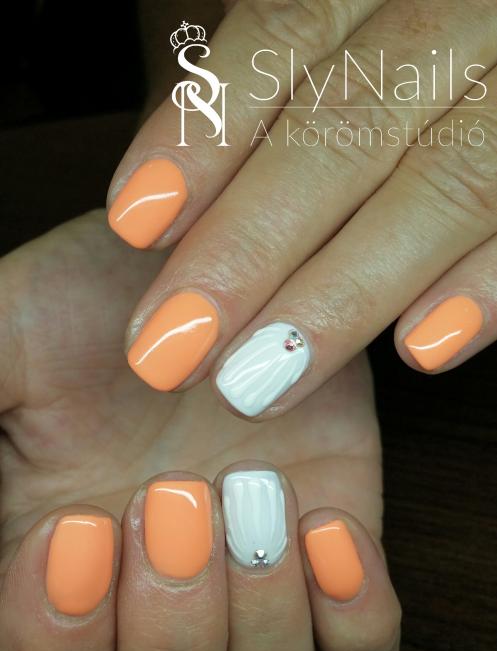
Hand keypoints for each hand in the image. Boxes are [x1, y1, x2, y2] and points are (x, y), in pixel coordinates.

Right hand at [0, 212, 399, 650]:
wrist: (226, 269)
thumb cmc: (108, 304)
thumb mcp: (10, 341)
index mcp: (56, 584)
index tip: (79, 531)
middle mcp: (150, 614)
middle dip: (166, 642)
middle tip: (174, 503)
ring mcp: (248, 600)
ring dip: (257, 634)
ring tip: (252, 502)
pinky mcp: (332, 569)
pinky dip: (350, 619)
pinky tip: (325, 525)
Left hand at [107, 0, 496, 418]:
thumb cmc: (420, 68)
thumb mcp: (358, 48)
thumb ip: (278, 103)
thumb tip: (168, 202)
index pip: (284, 38)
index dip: (205, 134)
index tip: (136, 223)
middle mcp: (461, 17)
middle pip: (345, 130)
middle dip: (252, 246)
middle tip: (175, 348)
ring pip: (442, 183)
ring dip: (343, 293)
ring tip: (260, 380)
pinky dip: (488, 285)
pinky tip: (422, 350)